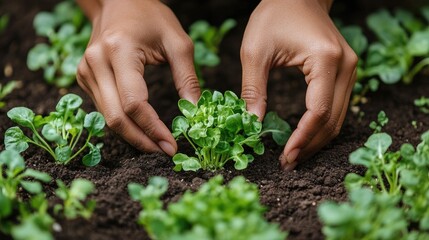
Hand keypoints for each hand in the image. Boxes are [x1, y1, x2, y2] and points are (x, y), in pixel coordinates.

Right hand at [76, 0, 199, 155]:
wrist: (119, 2)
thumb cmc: (151, 17)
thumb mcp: (178, 42)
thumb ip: (187, 78)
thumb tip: (195, 112)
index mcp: (119, 51)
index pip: (134, 103)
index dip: (153, 129)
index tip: (172, 145)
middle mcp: (95, 63)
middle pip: (115, 117)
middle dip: (141, 140)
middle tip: (164, 152)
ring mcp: (85, 71)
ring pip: (107, 117)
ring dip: (133, 136)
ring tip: (157, 144)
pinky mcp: (84, 77)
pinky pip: (104, 109)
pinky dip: (123, 123)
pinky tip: (142, 129)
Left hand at [240, 0, 356, 169]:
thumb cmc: (275, 14)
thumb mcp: (255, 50)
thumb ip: (253, 89)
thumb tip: (251, 124)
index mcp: (325, 60)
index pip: (318, 111)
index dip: (302, 138)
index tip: (286, 157)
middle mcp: (346, 66)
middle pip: (333, 120)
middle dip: (310, 146)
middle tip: (288, 164)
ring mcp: (350, 69)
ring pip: (339, 117)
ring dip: (317, 140)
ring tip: (295, 156)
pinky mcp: (345, 72)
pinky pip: (337, 107)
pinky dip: (321, 126)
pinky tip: (304, 137)